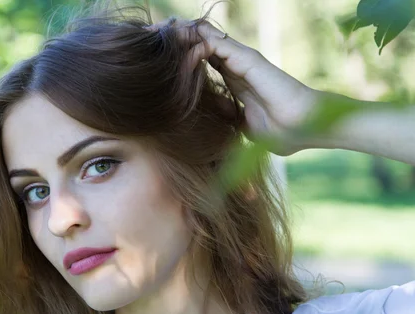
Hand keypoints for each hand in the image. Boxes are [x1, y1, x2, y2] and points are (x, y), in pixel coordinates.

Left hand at [147, 18, 319, 155]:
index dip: (180, 58)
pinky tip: (176, 38)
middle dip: (174, 41)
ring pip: (206, 38)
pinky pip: (217, 44)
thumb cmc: (283, 132)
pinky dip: (196, 40)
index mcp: (233, 81)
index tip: (155, 60)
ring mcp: (242, 61)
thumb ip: (231, 127)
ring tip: (155, 31)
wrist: (305, 128)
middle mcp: (236, 66)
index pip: (201, 61)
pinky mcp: (248, 60)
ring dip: (181, 34)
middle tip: (147, 38)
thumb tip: (216, 143)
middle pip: (200, 44)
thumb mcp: (245, 131)